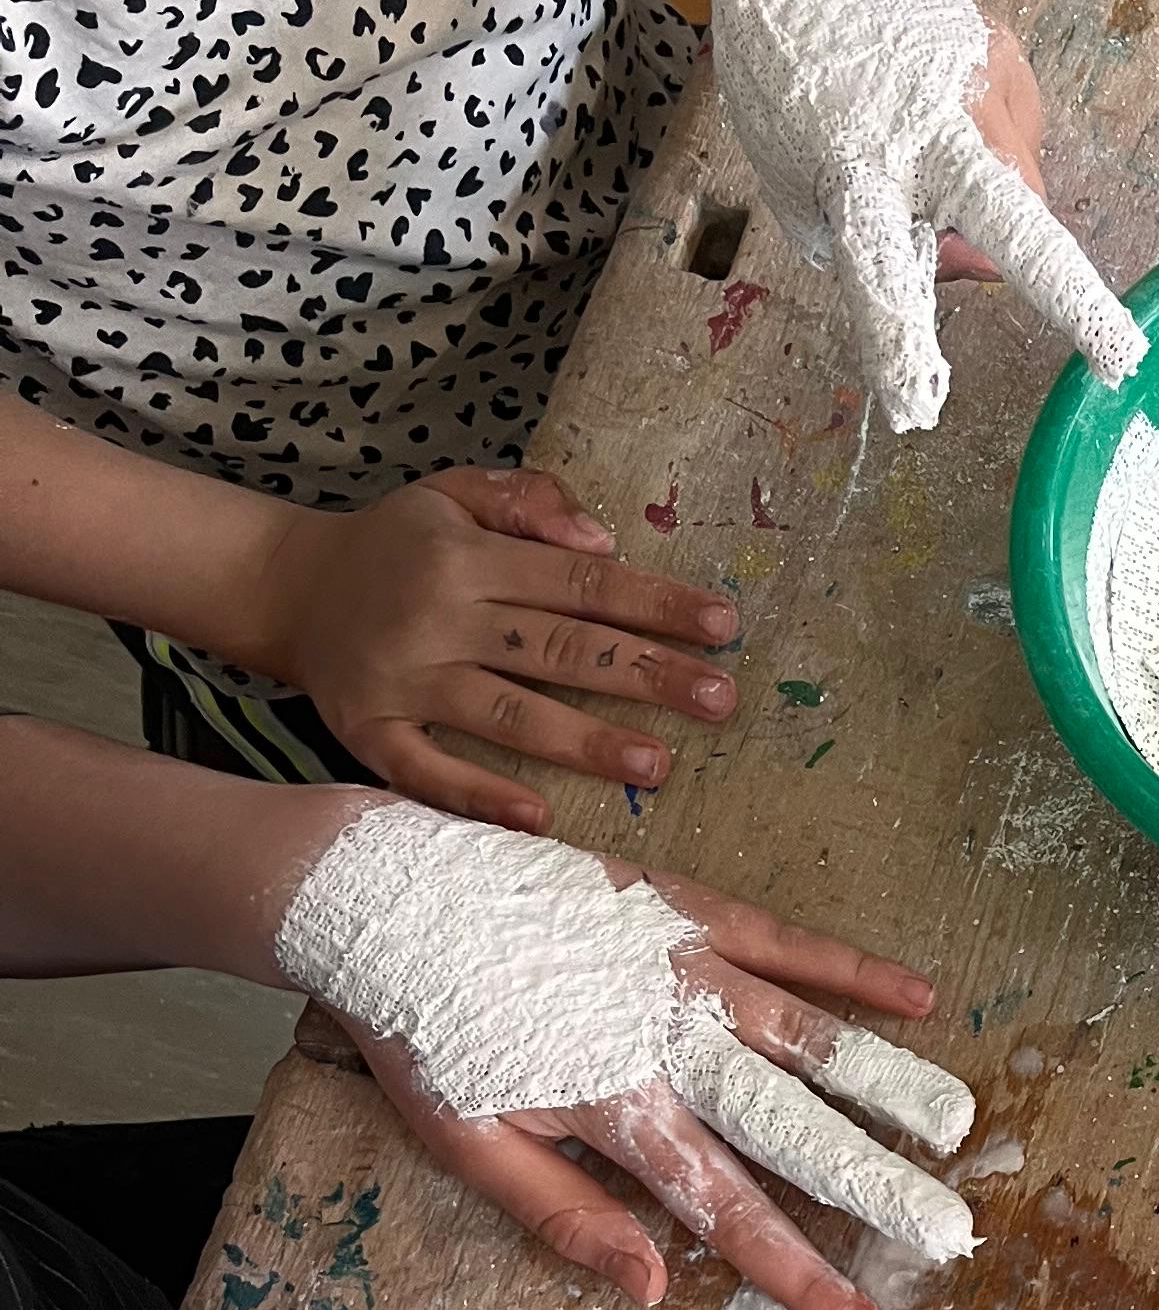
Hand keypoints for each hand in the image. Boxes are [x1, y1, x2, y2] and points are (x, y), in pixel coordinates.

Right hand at [243, 465, 739, 827]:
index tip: (722, 626)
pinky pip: (427, 771)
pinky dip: (479, 795)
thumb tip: (602, 540)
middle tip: (718, 701)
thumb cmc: (393, 544)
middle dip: (643, 673)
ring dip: (584, 741)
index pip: (579, 582)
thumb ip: (528, 501)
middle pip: (557, 649)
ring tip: (657, 764)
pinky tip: (539, 817)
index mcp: (467, 557)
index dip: (652, 603)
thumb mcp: (453, 492)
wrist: (284, 586)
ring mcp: (404, 680)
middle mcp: (438, 618)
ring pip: (507, 714)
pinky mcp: (369, 732)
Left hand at [351, 853, 963, 1309]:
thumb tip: (657, 1288)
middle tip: (947, 1231)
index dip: (797, 1272)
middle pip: (788, 1126)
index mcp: (612, 1109)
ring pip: (804, 1034)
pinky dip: (849, 968)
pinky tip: (917, 995)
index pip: (725, 1209)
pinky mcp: (678, 909)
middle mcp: (661, 1041)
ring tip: (955, 1123)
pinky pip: (781, 939)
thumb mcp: (466, 1144)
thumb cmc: (421, 1032)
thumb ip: (565, 1217)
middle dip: (873, 1184)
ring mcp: (677, 969)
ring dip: (884, 1081)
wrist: (379, 897)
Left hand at [709, 0, 1146, 431]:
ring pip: (1023, 189)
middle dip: (1068, 293)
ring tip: (934, 170)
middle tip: (1118, 353)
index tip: (918, 403)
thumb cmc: (795, 89)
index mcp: (852, 169)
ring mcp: (976, 84)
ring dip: (995, 210)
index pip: (878, 269)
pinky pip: (1021, 141)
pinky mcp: (1005, 55)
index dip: (900, 338)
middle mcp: (923, 127)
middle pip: (1011, 218)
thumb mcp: (802, 184)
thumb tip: (981, 266)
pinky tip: (945, 118)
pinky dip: (992, 153)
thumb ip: (880, 243)